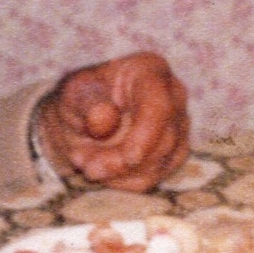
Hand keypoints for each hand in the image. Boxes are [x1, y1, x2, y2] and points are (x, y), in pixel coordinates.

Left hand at [35, 52, 189, 191]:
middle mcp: (174, 97)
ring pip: (159, 163)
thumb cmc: (82, 95)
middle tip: (82, 164)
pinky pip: (153, 178)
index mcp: (151, 71)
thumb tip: (103, 118)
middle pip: (164, 139)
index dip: (147, 135)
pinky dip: (123, 181)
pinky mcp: (174, 153)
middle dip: (121, 161)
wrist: (85, 113)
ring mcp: (179, 127)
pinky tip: (100, 169)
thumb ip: (87, 102)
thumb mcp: (74, 92)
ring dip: (117, 173)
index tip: (129, 158)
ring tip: (83, 162)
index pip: (159, 106)